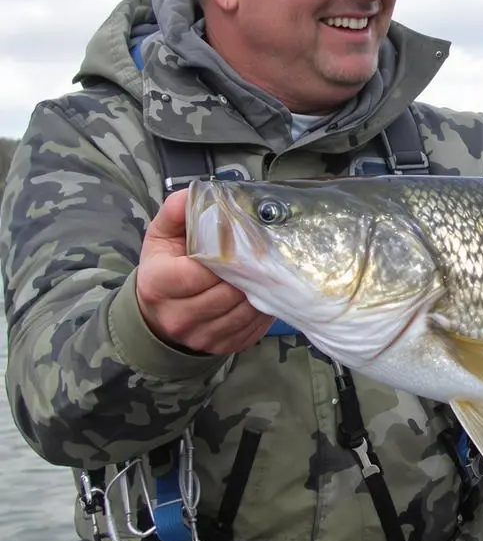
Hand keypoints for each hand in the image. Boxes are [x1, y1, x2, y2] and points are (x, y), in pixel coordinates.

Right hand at [134, 189, 273, 354]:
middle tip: (262, 257)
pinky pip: (252, 329)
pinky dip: (262, 310)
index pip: (200, 273)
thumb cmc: (164, 268)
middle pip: (226, 294)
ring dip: (259, 292)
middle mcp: (178, 316)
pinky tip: (263, 294)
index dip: (225, 259)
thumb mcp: (162, 236)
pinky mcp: (222, 347)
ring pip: (242, 313)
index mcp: (159, 285)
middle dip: (247, 274)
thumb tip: (198, 193)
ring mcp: (201, 337)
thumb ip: (178, 212)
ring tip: (265, 274)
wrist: (157, 316)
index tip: (241, 245)